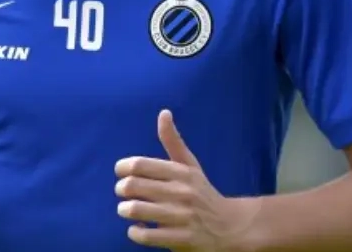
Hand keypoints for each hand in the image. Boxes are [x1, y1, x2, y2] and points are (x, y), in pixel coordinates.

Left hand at [114, 110, 259, 250]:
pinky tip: (137, 228)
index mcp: (181, 172)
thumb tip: (163, 112)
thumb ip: (173, 141)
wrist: (231, 227)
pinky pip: (146, 236)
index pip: (139, 164)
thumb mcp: (190, 166)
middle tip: (122, 192)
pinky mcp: (181, 239)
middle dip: (120, 189)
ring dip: (124, 210)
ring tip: (126, 210)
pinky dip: (134, 233)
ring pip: (136, 210)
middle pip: (133, 186)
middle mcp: (181, 192)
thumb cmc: (203, 193)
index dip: (122, 168)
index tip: (121, 173)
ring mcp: (181, 217)